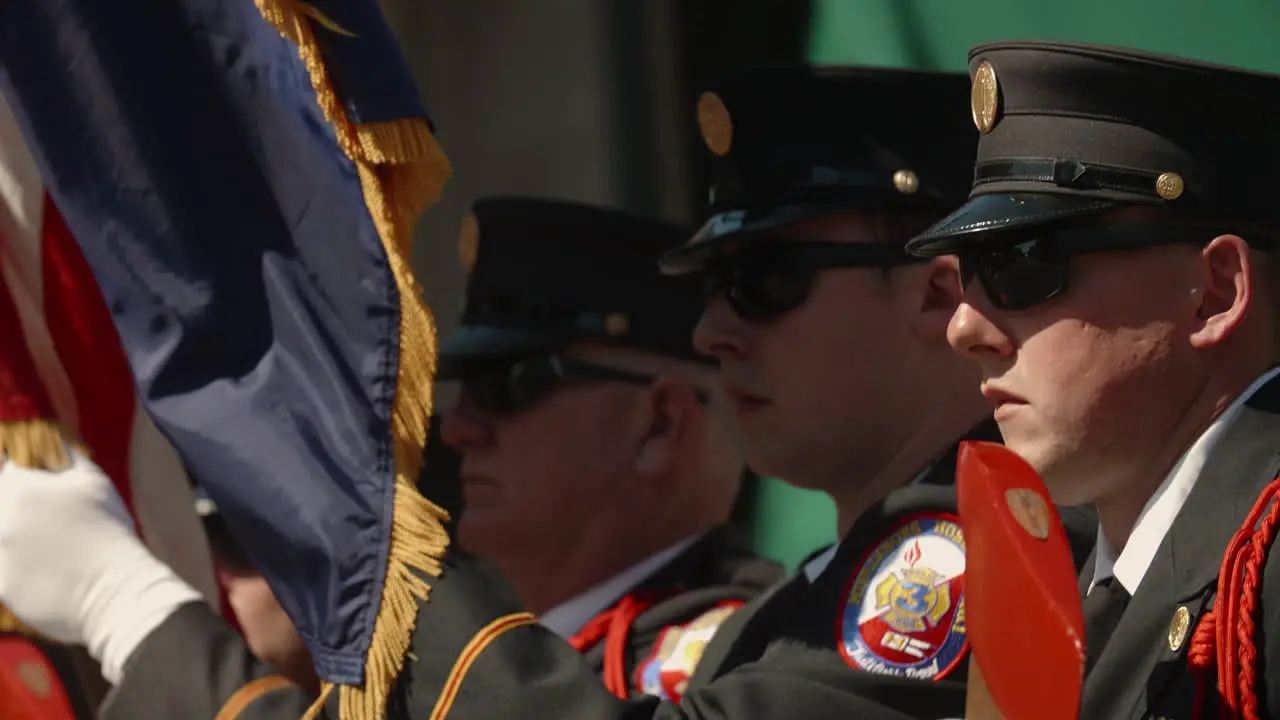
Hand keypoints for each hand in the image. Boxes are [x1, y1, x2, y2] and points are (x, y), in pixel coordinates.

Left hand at [0, 451, 201, 682]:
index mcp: (18, 489)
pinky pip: (4, 568)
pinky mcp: (0, 587)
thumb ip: (64, 457)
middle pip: (2, 505)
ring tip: (50, 547)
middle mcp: (0, 520)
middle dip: (16, 507)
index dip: (19, 478)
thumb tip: (48, 444)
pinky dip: (18, 567)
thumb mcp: (94, 483)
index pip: (6, 472)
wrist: (116, 590)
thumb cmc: (111, 531)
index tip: (36, 489)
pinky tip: (46, 571)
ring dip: (17, 537)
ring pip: (3, 537)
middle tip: (47, 523)